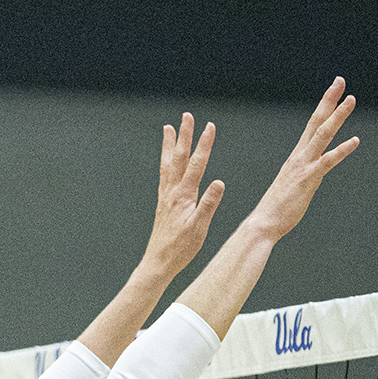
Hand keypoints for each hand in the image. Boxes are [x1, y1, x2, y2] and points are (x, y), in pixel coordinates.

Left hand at [141, 113, 225, 278]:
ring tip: (169, 128)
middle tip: (187, 116)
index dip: (204, 145)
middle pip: (179, 157)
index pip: (196, 165)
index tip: (210, 126)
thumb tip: (219, 182)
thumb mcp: (199, 228)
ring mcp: (165, 196)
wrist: (158, 262)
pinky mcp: (162, 203)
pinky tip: (167, 160)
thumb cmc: (180, 249)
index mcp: (183, 196)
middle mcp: (171, 192)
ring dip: (170, 144)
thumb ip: (208, 204)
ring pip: (167, 164)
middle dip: (184, 135)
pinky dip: (166, 162)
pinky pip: (163, 175)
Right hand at [246, 78, 358, 241]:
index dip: (324, 106)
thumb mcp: (292, 186)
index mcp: (297, 156)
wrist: (264, 223)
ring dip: (338, 116)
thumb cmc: (277, 208)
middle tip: (339, 80)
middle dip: (329, 100)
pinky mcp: (308, 179)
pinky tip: (355, 141)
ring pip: (323, 135)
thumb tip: (310, 176)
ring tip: (351, 99)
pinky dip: (341, 150)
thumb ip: (303, 176)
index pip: (312, 125)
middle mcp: (300, 156)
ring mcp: (304, 166)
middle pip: (316, 121)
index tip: (334, 90)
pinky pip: (327, 161)